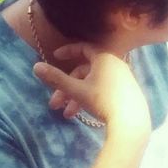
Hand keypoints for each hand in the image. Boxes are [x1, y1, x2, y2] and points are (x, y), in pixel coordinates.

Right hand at [34, 43, 150, 134]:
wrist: (131, 120)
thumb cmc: (103, 100)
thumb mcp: (77, 90)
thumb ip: (56, 78)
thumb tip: (36, 66)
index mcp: (105, 58)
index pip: (84, 48)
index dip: (68, 51)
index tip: (54, 56)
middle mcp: (115, 64)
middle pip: (85, 72)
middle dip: (67, 87)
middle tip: (54, 104)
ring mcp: (122, 77)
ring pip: (92, 83)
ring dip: (76, 97)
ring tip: (68, 115)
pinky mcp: (126, 90)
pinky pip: (103, 88)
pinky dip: (90, 98)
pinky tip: (81, 114)